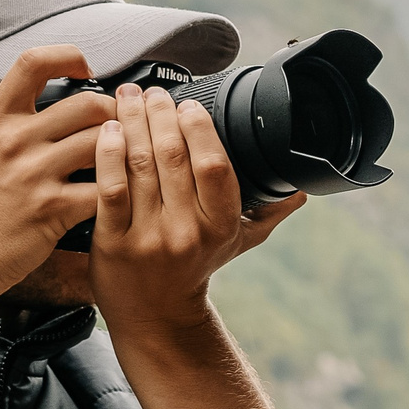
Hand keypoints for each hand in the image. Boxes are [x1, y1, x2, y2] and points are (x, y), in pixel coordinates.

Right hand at [0, 47, 117, 296]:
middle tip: (121, 123)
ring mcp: (34, 173)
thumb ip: (10, 124)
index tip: (86, 68)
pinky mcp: (53, 208)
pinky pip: (102, 189)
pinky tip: (118, 194)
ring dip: (122, 150)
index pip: (33, 63)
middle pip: (87, 103)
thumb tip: (49, 105)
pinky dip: (117, 190)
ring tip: (124, 158)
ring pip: (103, 143)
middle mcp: (15, 139)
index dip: (68, 56)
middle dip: (114, 112)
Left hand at [90, 84, 304, 336]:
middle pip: (172, 156)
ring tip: (127, 98)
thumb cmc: (195, 269)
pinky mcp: (114, 243)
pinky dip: (107, 154)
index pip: (213, 164)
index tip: (188, 105)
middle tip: (151, 93)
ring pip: (139, 164)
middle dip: (160, 113)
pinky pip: (110, 188)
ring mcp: (149, 237)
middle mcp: (187, 231)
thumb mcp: (237, 243)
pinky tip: (107, 130)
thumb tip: (301, 189)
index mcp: (221, 224)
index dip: (199, 128)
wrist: (156, 315)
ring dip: (131, 122)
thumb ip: (268, 212)